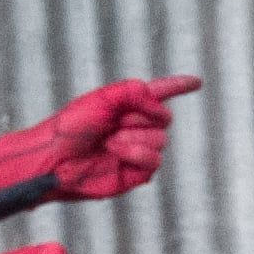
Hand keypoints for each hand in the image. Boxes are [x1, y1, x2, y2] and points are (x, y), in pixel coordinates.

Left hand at [36, 75, 197, 200]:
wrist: (57, 158)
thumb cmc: (72, 127)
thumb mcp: (103, 98)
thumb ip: (136, 92)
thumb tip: (161, 109)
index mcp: (128, 105)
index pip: (160, 93)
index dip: (178, 86)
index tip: (197, 82)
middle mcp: (137, 126)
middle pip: (165, 118)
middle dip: (141, 119)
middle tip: (113, 124)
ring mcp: (139, 149)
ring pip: (161, 140)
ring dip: (134, 139)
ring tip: (108, 143)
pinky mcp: (138, 172)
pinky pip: (155, 161)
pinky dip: (136, 155)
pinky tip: (116, 154)